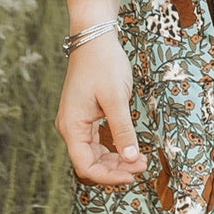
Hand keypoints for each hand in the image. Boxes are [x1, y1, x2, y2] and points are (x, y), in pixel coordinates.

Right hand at [56, 31, 147, 185]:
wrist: (94, 37)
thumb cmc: (103, 64)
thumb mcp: (116, 98)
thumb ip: (123, 130)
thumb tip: (131, 159)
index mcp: (72, 126)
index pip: (86, 166)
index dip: (109, 176)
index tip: (133, 174)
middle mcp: (70, 127)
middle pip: (90, 162)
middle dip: (116, 168)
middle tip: (143, 165)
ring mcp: (76, 121)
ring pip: (94, 153)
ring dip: (116, 159)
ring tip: (140, 158)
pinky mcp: (85, 116)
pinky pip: (96, 141)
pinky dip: (113, 147)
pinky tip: (129, 147)